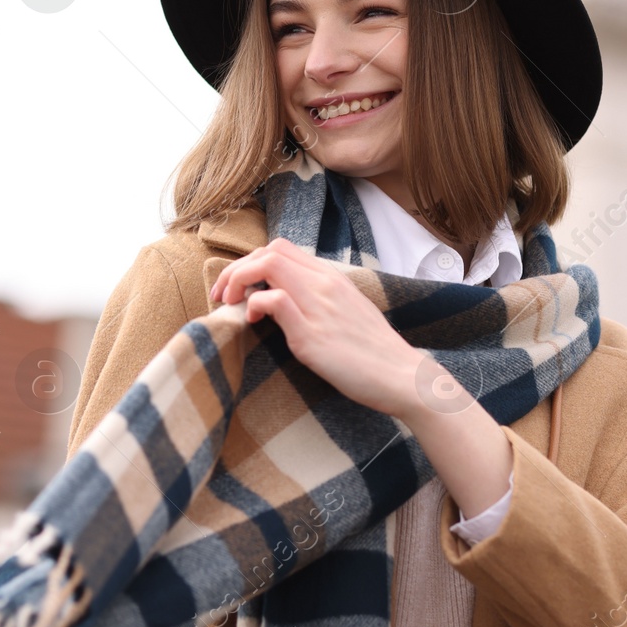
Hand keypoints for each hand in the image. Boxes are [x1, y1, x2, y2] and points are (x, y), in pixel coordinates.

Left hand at [208, 237, 423, 417]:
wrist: (403, 378)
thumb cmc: (375, 352)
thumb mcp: (347, 313)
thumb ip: (320, 300)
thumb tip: (286, 301)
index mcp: (332, 278)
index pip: (281, 248)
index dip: (251, 261)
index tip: (239, 286)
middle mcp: (324, 284)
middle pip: (268, 250)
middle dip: (236, 269)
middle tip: (223, 295)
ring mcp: (317, 306)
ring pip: (267, 265)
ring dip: (237, 281)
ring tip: (230, 304)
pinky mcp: (311, 335)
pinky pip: (273, 300)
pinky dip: (254, 305)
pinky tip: (252, 322)